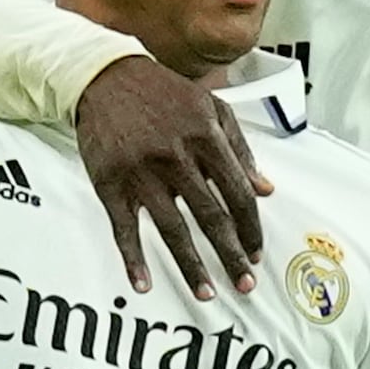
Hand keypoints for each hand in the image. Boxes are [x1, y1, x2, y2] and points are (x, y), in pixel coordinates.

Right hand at [77, 50, 270, 297]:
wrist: (104, 75)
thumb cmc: (164, 94)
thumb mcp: (211, 108)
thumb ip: (240, 149)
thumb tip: (265, 188)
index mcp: (205, 137)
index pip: (238, 193)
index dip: (251, 227)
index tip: (256, 252)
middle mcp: (175, 156)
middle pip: (210, 216)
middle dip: (231, 254)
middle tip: (245, 285)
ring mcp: (141, 172)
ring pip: (172, 229)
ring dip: (191, 266)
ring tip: (207, 293)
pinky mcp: (110, 183)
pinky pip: (123, 228)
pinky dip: (133, 259)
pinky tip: (143, 284)